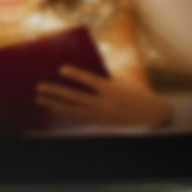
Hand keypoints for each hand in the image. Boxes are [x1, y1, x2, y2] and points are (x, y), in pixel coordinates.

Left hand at [36, 66, 172, 129]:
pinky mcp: (100, 123)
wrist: (152, 116)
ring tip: (39, 99)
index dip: (76, 75)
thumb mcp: (123, 83)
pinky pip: (77, 117)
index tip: (61, 68)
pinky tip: (52, 108)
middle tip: (39, 86)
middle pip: (76, 98)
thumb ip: (103, 78)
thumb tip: (80, 76)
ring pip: (73, 110)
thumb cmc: (137, 94)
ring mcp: (101, 116)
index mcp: (113, 90)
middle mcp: (106, 105)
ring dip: (54, 104)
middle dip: (56, 92)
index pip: (91, 81)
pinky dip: (64, 112)